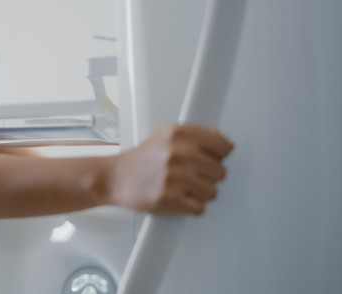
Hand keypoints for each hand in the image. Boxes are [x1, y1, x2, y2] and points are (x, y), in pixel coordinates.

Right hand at [109, 124, 233, 214]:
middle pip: (220, 171)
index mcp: (178, 134)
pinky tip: (179, 198)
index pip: (223, 146)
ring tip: (183, 187)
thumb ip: (194, 137)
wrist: (114, 178)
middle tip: (192, 176)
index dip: (219, 155)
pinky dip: (191, 207)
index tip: (210, 159)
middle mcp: (177, 153)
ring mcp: (173, 177)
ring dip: (201, 193)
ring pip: (212, 192)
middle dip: (209, 176)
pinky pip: (199, 208)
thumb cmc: (141, 159)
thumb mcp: (165, 136)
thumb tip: (227, 146)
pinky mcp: (169, 199)